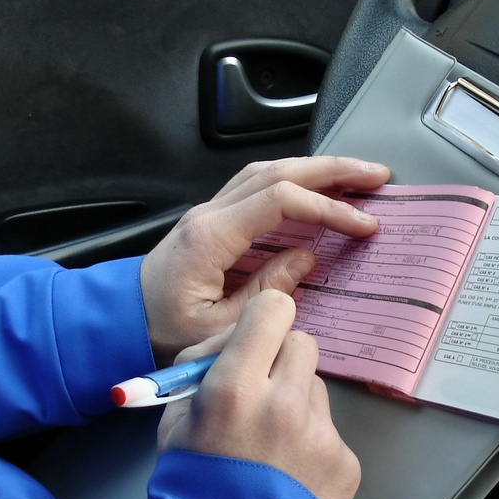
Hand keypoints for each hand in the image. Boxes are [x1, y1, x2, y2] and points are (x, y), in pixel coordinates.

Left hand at [140, 156, 389, 365]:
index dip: (327, 209)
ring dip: (316, 169)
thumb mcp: (217, 329)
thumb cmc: (163, 330)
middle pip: (278, 172)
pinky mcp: (213, 219)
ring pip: (268, 171)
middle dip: (333, 171)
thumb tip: (304, 258)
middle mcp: (210, 213)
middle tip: (377, 176)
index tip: (363, 226)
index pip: (280, 201)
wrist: (121, 320)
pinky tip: (317, 186)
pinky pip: (257, 185)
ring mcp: (210, 211)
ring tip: (356, 176)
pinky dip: (294, 179)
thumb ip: (264, 294)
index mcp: (211, 237)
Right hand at [157, 290, 360, 498]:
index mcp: (234, 388)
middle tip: (261, 390)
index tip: (255, 340)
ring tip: (270, 444)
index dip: (264, 321)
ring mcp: (320, 432)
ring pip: (316, 387)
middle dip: (280, 359)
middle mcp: (284, 402)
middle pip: (300, 342)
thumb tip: (221, 350)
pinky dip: (311, 443)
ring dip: (296, 401)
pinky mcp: (344, 459)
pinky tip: (289, 473)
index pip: (273, 309)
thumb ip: (199, 378)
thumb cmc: (194, 494)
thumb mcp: (173, 427)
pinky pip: (328, 430)